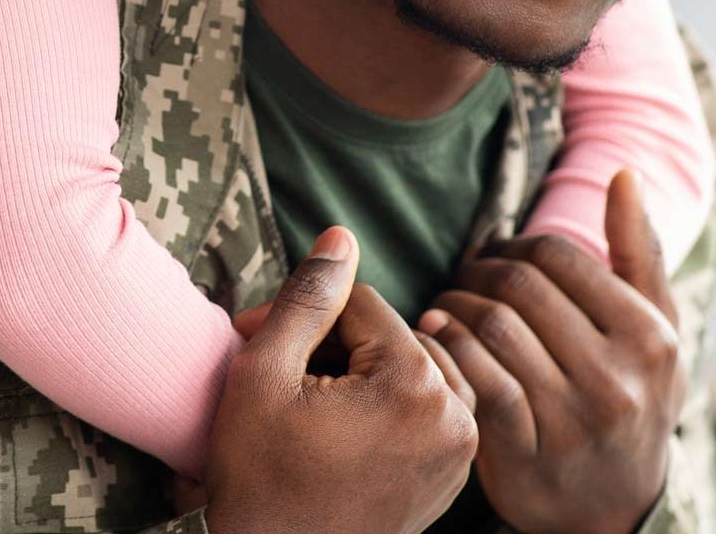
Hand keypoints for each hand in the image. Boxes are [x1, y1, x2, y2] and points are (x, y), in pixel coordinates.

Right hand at [203, 226, 479, 533]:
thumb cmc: (259, 480)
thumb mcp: (265, 374)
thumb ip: (308, 297)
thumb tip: (342, 235)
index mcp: (416, 387)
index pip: (360, 304)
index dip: (302, 315)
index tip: (255, 339)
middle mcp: (455, 417)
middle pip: (387, 334)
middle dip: (330, 344)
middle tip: (277, 377)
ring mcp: (460, 452)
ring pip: (405, 366)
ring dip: (357, 372)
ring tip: (307, 404)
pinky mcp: (452, 477)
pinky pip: (422, 408)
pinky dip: (382, 406)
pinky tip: (338, 431)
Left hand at [418, 171, 685, 533]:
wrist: (613, 509)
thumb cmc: (632, 398)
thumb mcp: (655, 333)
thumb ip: (640, 253)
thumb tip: (623, 175)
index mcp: (649, 338)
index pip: (559, 255)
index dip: (514, 246)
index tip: (498, 257)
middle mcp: (617, 380)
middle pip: (520, 286)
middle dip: (478, 271)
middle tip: (464, 276)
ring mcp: (570, 420)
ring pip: (491, 327)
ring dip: (454, 304)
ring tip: (447, 304)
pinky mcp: (524, 453)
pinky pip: (473, 376)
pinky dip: (445, 346)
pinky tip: (435, 337)